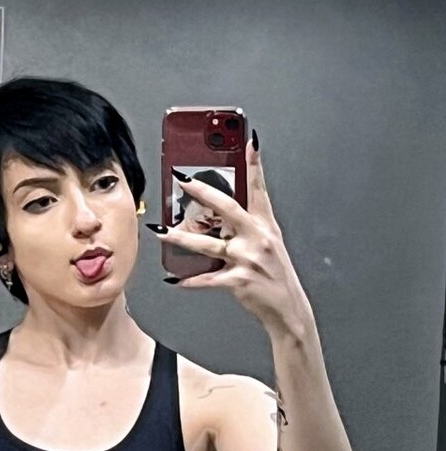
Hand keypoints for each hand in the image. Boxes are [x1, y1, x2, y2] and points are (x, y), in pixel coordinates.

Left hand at [151, 140, 310, 336]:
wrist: (288, 308)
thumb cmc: (276, 275)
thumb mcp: (270, 243)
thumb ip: (249, 224)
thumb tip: (223, 213)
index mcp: (266, 225)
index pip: (259, 189)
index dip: (255, 165)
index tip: (250, 142)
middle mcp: (258, 238)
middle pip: (227, 208)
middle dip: (203, 192)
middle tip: (182, 180)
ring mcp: (248, 259)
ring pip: (209, 244)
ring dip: (182, 237)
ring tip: (162, 231)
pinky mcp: (240, 281)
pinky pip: (208, 279)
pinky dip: (190, 280)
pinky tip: (174, 279)